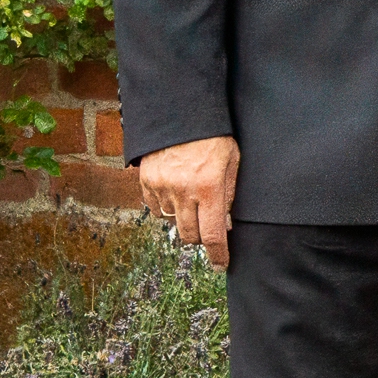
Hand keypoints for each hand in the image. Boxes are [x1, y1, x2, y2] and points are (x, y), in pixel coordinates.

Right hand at [139, 136, 239, 267]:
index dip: (217, 255)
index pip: (213, 235)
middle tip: (208, 228)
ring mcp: (161, 187)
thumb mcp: (232, 162)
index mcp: (209, 188)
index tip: (220, 265)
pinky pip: (155, 209)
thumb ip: (228, 195)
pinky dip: (166, 209)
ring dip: (184, 220)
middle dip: (201, 237)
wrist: (179, 112)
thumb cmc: (213, 135)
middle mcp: (183, 191)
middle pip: (190, 235)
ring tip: (193, 202)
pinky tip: (176, 195)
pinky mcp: (146, 181)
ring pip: (172, 223)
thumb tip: (225, 226)